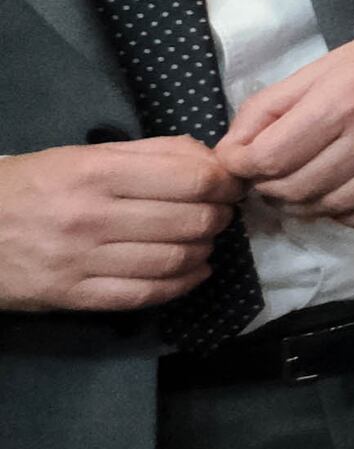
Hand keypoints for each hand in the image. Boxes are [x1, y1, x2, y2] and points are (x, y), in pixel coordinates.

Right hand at [0, 138, 244, 311]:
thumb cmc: (27, 187)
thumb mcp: (79, 156)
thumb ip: (147, 152)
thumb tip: (207, 157)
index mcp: (95, 173)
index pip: (192, 181)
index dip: (225, 183)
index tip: (230, 184)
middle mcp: (91, 218)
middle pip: (191, 221)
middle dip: (219, 216)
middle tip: (220, 212)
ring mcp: (82, 261)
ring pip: (175, 259)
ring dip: (205, 249)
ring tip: (204, 239)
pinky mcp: (74, 295)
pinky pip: (146, 294)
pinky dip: (183, 283)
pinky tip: (194, 270)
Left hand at [217, 8, 353, 228]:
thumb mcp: (328, 64)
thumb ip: (274, 103)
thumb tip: (234, 147)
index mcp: (339, 100)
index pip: (268, 159)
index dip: (242, 167)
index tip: (243, 162)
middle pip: (295, 189)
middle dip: (270, 189)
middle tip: (272, 177)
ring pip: (330, 208)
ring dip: (305, 204)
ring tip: (304, 187)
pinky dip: (348, 215)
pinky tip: (342, 197)